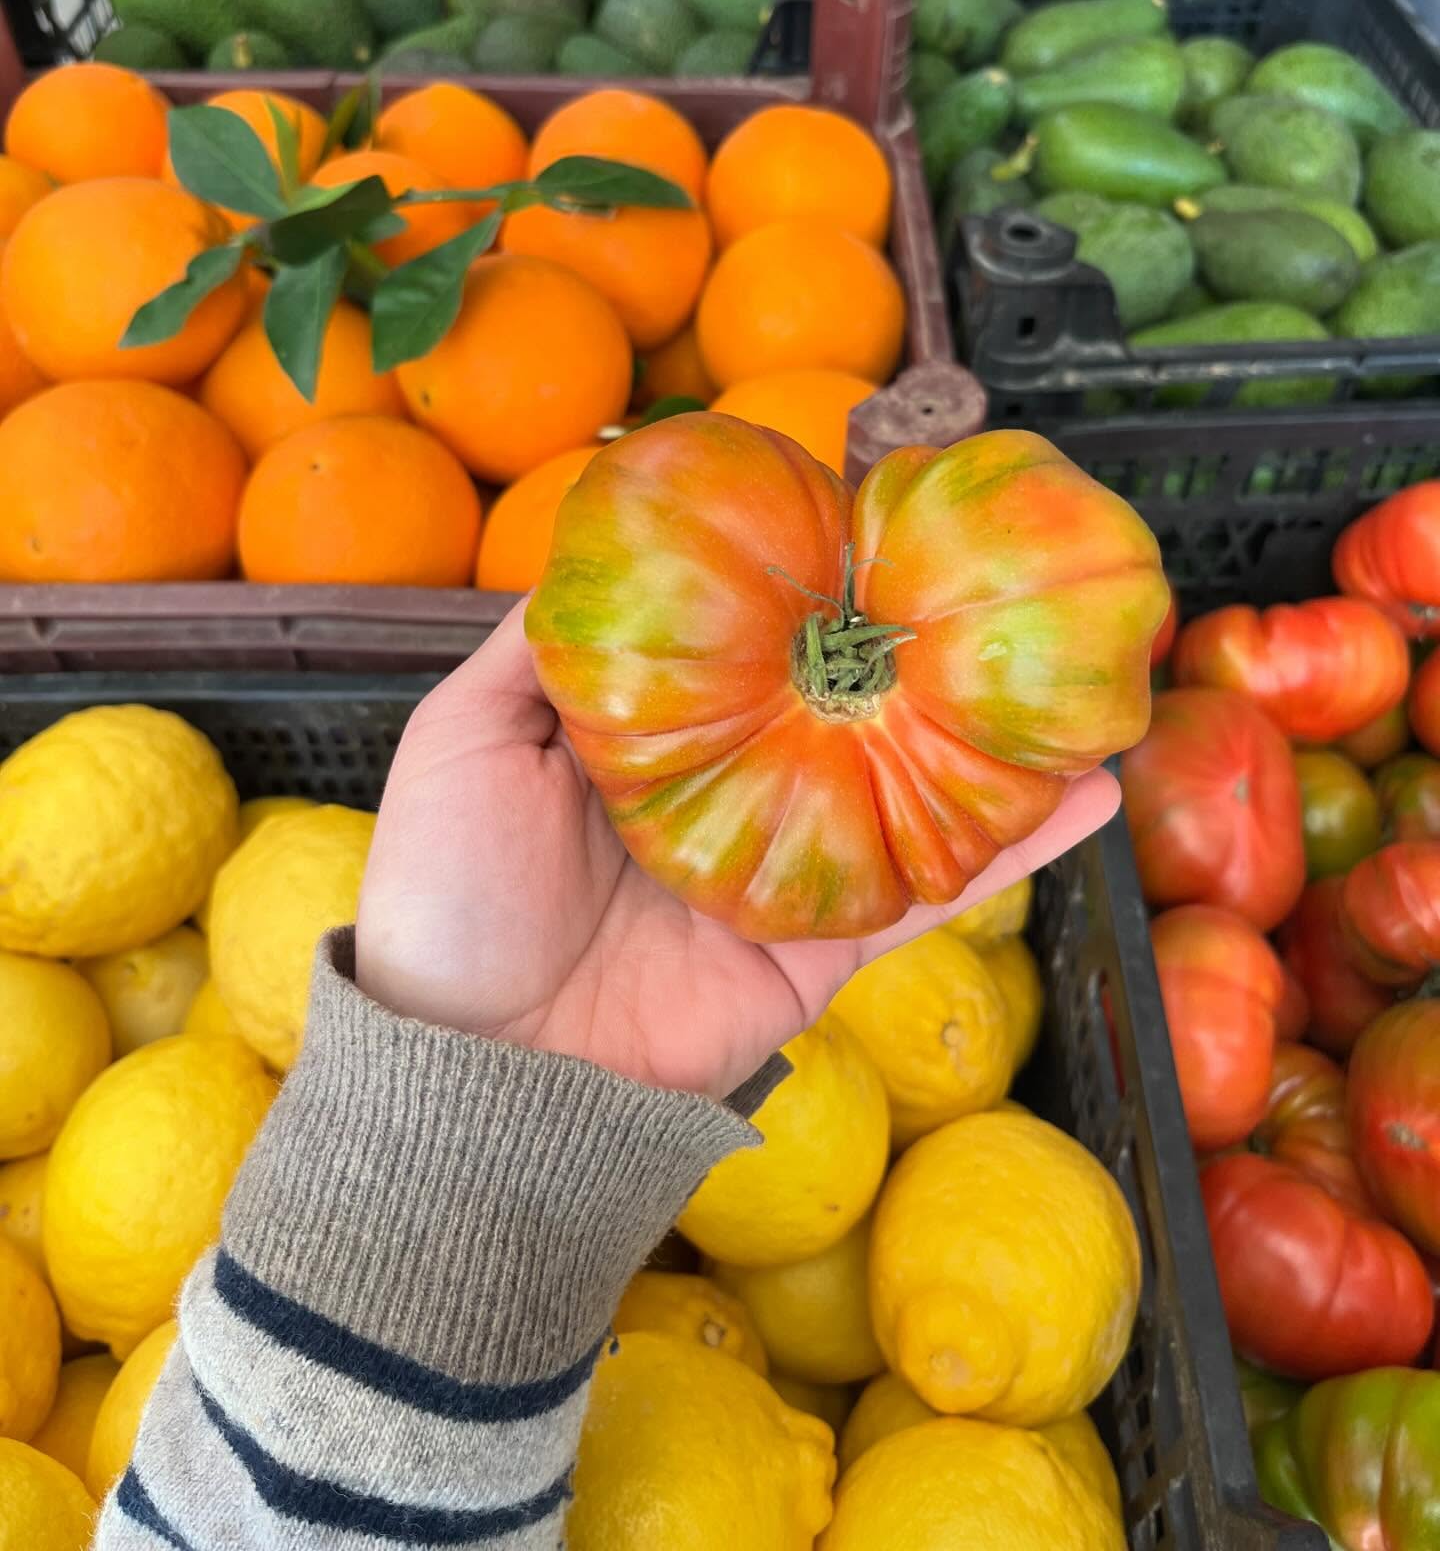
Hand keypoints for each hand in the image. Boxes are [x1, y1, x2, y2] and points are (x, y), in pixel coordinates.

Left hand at [357, 604, 1120, 1099]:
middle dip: (909, 655)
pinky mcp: (823, 946)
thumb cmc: (450, 893)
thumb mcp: (463, 739)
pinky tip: (1088, 793)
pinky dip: (1013, 848)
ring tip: (1075, 676)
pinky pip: (929, 889)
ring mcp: (785, 869)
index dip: (798, 588)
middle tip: (992, 582)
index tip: (866, 521)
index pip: (740, 645)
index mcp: (646, 741)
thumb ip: (535, 651)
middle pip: (836, 709)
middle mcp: (728, 794)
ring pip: (905, 790)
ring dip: (989, 741)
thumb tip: (604, 554)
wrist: (473, 1067)